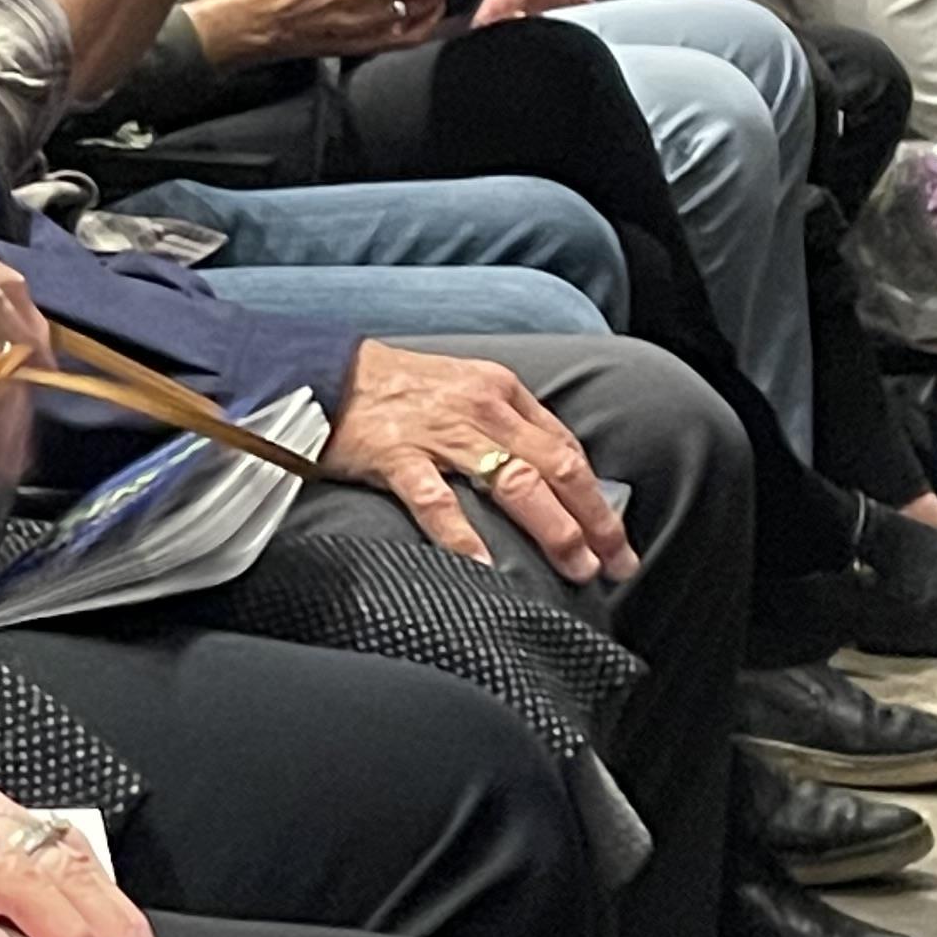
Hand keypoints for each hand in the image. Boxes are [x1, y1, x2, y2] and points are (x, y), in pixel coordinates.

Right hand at [320, 342, 637, 583]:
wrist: (320, 370)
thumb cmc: (394, 388)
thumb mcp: (463, 391)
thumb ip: (504, 426)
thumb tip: (547, 478)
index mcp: (502, 391)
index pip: (566, 448)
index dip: (597, 496)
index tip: (615, 539)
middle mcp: (481, 409)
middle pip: (556, 467)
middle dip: (594, 520)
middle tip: (614, 564)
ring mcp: (438, 432)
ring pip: (514, 482)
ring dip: (553, 529)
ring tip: (575, 566)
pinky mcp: (395, 454)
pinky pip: (436, 500)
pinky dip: (463, 535)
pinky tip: (484, 566)